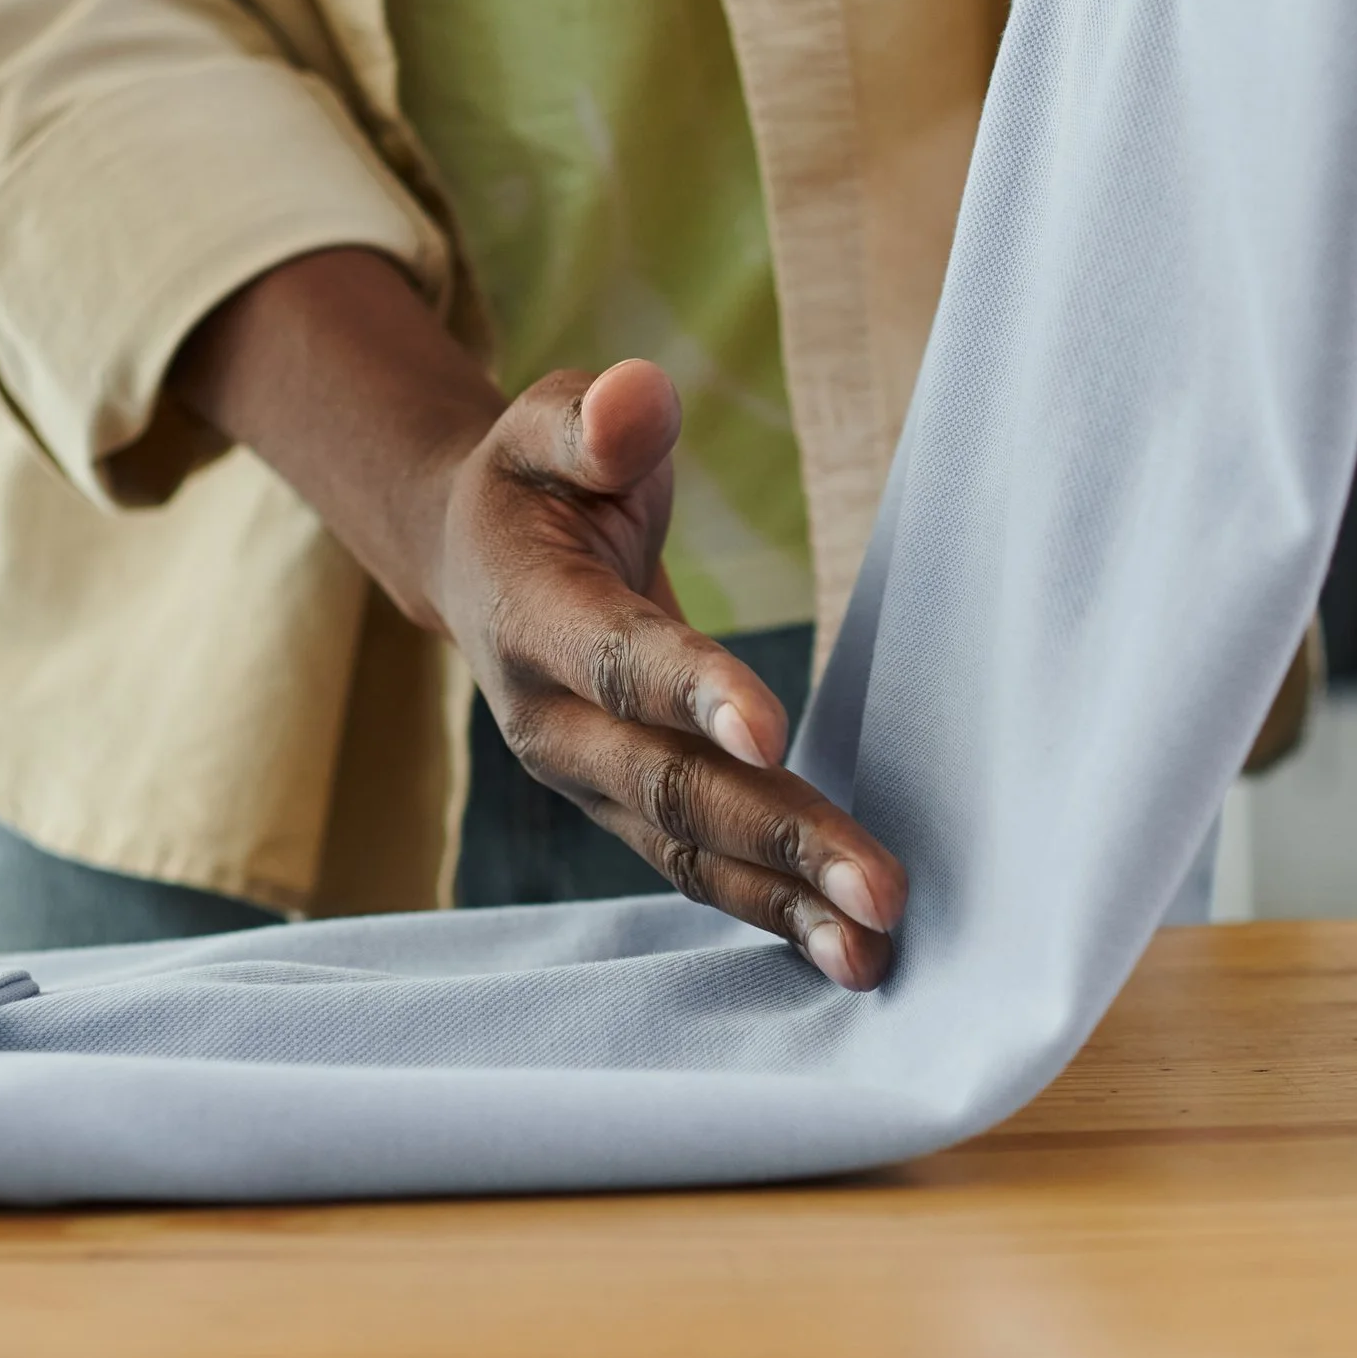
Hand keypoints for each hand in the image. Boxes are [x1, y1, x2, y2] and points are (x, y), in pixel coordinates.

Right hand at [174, 251, 905, 985]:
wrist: (476, 561)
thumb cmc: (537, 482)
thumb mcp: (547, 422)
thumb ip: (592, 416)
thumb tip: (636, 402)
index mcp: (530, 616)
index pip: (617, 660)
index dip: (691, 692)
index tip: (772, 731)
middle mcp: (551, 721)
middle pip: (669, 786)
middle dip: (777, 836)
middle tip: (880, 888)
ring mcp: (587, 781)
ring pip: (687, 852)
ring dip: (786, 904)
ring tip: (875, 950)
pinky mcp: (626, 812)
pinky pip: (699, 873)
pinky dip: (773, 914)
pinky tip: (850, 954)